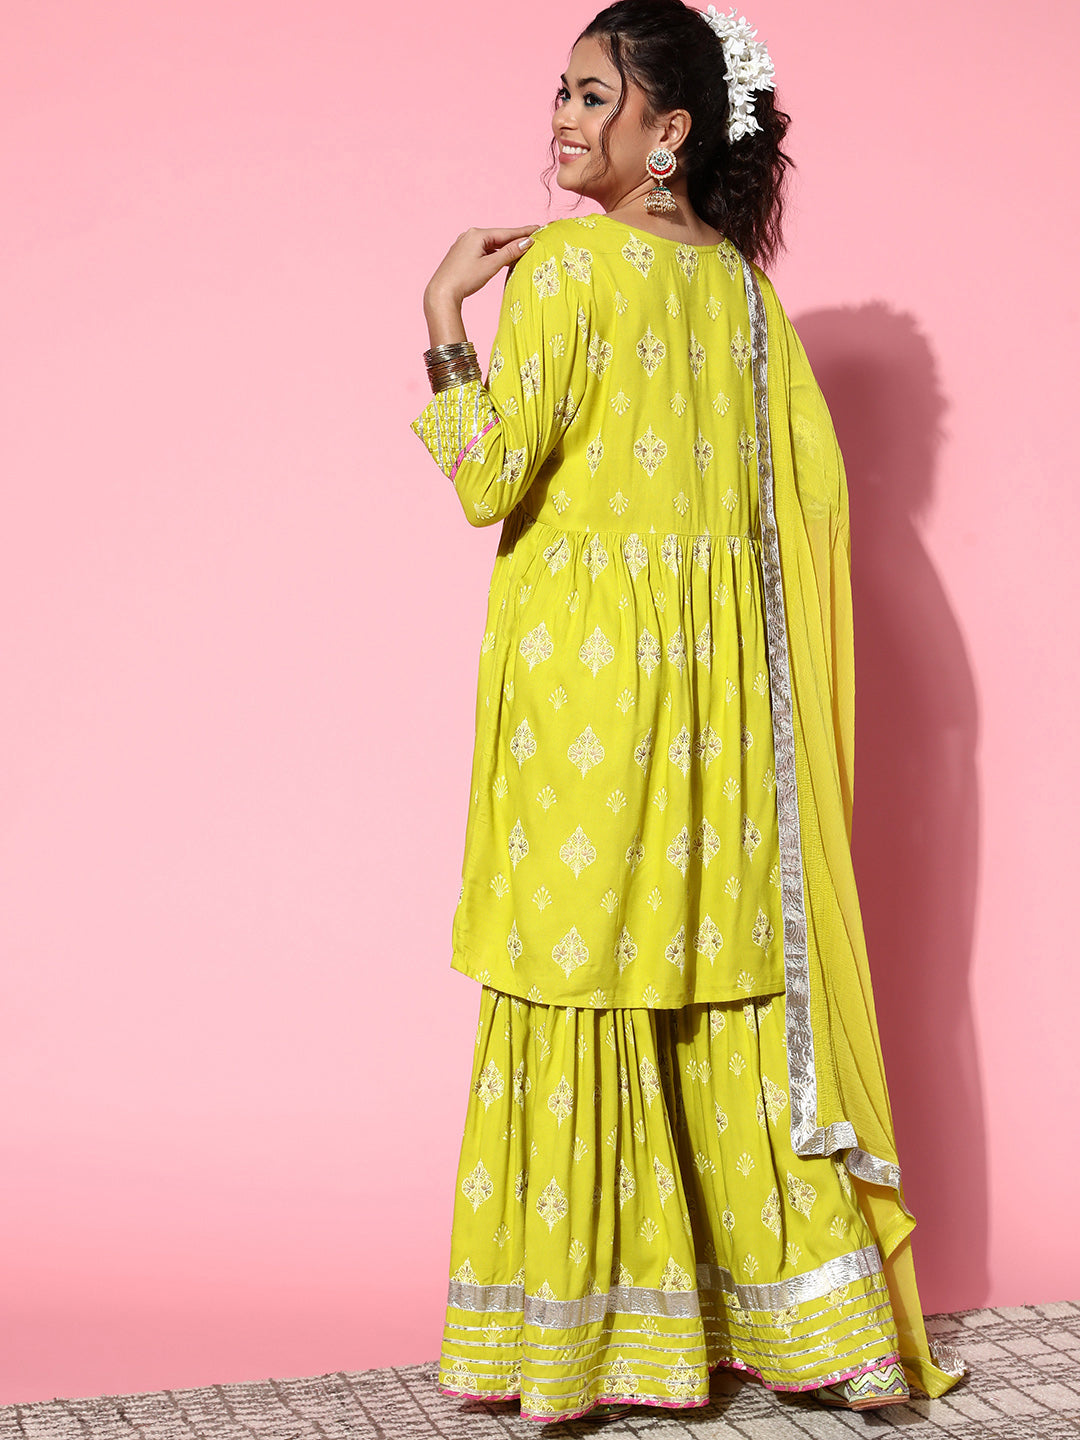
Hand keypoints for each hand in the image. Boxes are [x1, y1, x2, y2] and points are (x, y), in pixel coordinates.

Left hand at [424, 225, 538, 310]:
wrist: (442, 293)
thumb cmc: (465, 279)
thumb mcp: (491, 265)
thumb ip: (509, 253)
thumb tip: (527, 242)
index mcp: (477, 234)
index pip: (506, 232)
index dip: (524, 232)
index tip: (538, 228)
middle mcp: (470, 235)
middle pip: (499, 237)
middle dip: (515, 239)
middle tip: (534, 237)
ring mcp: (464, 244)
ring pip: (491, 244)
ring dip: (505, 248)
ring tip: (522, 248)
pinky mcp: (462, 254)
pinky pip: (483, 250)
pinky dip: (494, 253)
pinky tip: (502, 257)